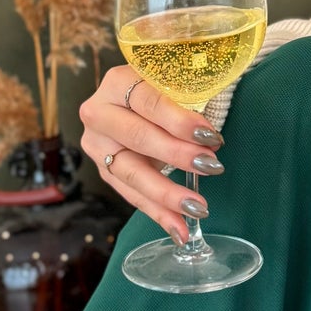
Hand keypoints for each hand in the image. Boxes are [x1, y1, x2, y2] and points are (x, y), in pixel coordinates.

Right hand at [79, 64, 223, 244]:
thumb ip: (191, 95)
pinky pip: (132, 196)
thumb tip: (212, 131)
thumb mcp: (176, 80)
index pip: (148, 101)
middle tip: (211, 166)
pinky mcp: (105, 171)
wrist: (139, 97)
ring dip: (167, 194)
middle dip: (176, 155)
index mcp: (117, 82)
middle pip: (137, 137)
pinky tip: (179, 230)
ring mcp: (98, 146)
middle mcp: (98, 113)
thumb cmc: (167, 87)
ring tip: (198, 208)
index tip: (210, 135)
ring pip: (131, 173)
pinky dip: (158, 213)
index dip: (179, 120)